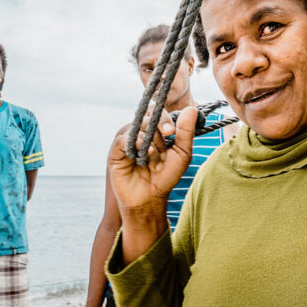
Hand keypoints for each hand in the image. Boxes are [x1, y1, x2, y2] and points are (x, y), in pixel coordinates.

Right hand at [108, 106, 197, 261]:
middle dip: (159, 127)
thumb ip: (186, 132)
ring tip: (154, 155)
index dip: (164, 118)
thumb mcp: (182, 154)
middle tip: (167, 137)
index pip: (156, 112)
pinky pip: (123, 139)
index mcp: (154, 130)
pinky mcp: (115, 152)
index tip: (171, 131)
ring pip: (136, 126)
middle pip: (147, 116)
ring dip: (149, 139)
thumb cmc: (166, 176)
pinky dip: (135, 143)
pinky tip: (145, 154)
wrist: (151, 198)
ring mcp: (126, 141)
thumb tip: (191, 109)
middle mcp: (139, 132)